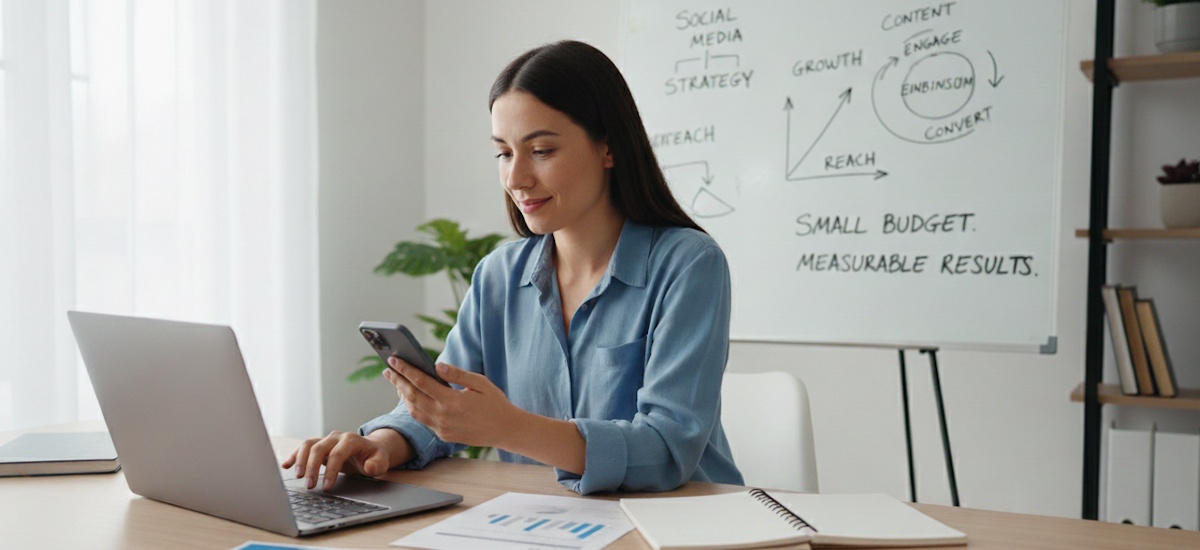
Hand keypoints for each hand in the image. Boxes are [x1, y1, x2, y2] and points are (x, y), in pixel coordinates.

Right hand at [281, 430, 403, 490]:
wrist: (371, 449)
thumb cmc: (375, 457)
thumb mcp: (381, 461)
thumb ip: (377, 464)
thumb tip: (369, 467)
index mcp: (351, 440)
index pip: (337, 454)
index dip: (331, 471)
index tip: (326, 487)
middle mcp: (336, 437)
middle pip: (319, 448)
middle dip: (312, 467)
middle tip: (310, 486)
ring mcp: (326, 440)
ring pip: (308, 444)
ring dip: (300, 460)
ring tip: (297, 476)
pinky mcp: (319, 445)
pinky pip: (304, 447)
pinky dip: (294, 455)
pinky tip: (286, 465)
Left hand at [384, 357, 515, 447]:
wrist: (505, 430)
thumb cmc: (495, 403)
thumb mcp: (480, 383)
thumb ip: (456, 374)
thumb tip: (436, 365)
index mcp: (452, 400)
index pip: (421, 382)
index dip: (405, 369)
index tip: (393, 359)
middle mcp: (443, 416)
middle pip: (412, 396)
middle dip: (398, 381)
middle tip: (387, 369)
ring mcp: (442, 428)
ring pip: (414, 410)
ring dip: (403, 395)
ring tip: (397, 382)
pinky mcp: (443, 435)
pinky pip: (423, 420)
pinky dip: (414, 407)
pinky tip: (412, 399)